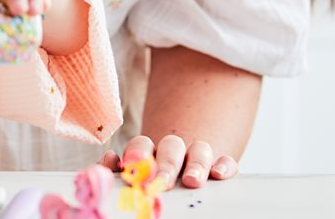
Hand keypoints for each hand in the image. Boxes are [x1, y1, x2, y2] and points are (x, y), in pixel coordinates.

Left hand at [98, 134, 239, 189]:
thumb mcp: (131, 181)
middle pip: (171, 145)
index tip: (131, 168)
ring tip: (191, 181)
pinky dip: (224, 165)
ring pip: (200, 149)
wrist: (178, 190)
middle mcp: (173, 152)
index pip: (142, 145)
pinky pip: (227, 161)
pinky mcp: (220, 168)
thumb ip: (115, 173)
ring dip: (196, 164)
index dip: (137, 154)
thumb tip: (108, 162)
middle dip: (166, 164)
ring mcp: (197, 158)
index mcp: (148, 154)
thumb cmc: (148, 188)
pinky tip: (219, 175)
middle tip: (161, 183)